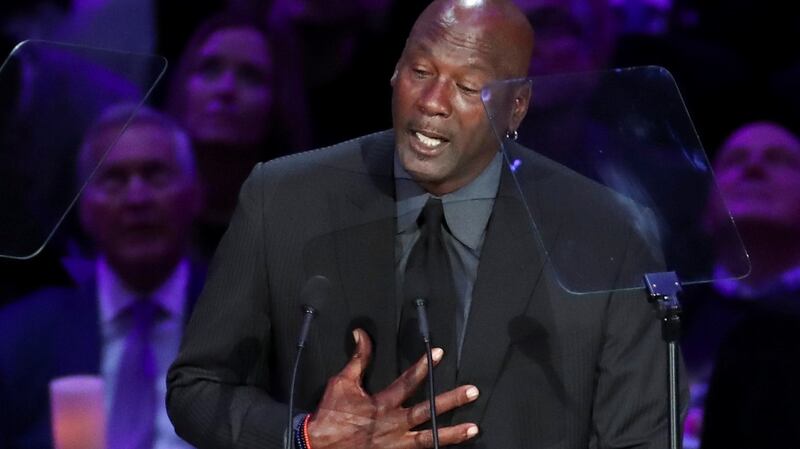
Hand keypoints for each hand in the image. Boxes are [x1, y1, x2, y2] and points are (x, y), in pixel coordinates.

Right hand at [307, 328, 479, 448]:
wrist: (319, 447)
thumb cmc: (331, 416)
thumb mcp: (343, 383)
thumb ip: (358, 359)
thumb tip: (361, 334)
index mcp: (382, 404)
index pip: (408, 382)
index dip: (423, 367)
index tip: (439, 354)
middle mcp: (393, 424)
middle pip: (427, 411)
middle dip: (451, 401)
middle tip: (472, 392)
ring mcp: (395, 444)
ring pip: (429, 439)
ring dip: (453, 434)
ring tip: (474, 428)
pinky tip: (448, 448)